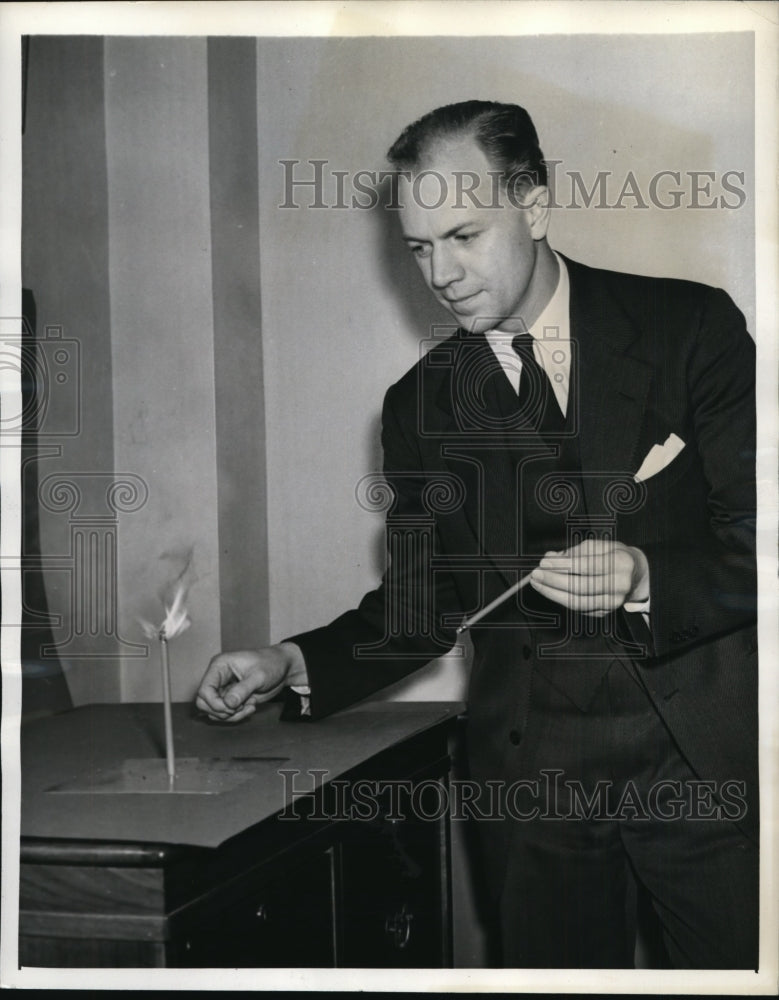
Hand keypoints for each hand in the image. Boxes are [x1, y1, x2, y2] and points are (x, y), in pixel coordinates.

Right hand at [195, 643, 303, 722]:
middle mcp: (218, 677)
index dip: (214, 703)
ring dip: (232, 715)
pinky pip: (225, 713)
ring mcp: (224, 689)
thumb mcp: (259, 676)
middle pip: (204, 703)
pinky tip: (251, 706)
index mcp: (220, 666)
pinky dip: (237, 715)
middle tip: (240, 708)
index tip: (232, 707)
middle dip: (221, 711)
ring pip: (214, 711)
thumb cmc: (272, 664)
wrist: (283, 667)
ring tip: (250, 706)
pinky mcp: (231, 698)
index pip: (204, 690)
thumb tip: (228, 704)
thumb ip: (243, 689)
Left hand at [530, 539, 648, 617]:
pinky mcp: (606, 611)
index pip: (586, 566)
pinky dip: (561, 599)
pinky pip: (579, 608)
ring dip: (553, 593)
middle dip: (554, 581)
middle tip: (536, 574)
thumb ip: (573, 552)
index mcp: (621, 562)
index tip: (544, 562)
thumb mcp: (598, 546)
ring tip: (538, 584)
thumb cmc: (614, 556)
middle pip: (581, 587)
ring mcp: (614, 601)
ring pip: (578, 602)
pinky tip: (549, 591)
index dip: (563, 565)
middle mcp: (620, 584)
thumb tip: (550, 558)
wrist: (636, 574)